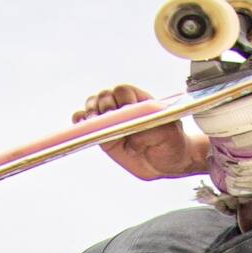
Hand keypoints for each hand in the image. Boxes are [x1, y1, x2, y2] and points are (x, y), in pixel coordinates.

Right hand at [73, 84, 206, 180]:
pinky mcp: (103, 136)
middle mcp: (123, 107)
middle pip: (104, 96)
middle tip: (107, 117)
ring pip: (92, 107)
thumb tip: (131, 138)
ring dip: (90, 112)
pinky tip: (81, 126)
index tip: (126, 110)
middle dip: (103, 106)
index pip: (124, 91)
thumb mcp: (169, 135)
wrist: (169, 161)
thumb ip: (151, 132)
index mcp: (140, 101)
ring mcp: (111, 121)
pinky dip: (80, 123)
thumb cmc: (171, 142)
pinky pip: (85, 125)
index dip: (122, 99)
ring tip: (94, 122)